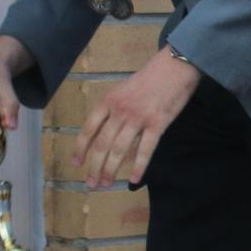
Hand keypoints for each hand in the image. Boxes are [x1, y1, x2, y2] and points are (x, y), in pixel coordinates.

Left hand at [77, 47, 201, 188]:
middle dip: (94, 167)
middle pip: (102, 144)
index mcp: (108, 101)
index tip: (77, 163)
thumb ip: (114, 108)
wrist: (174, 66)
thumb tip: (106, 131)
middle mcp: (120, 111)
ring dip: (111, 170)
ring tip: (106, 184)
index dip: (80, 148)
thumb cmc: (150, 77)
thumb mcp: (124, 88)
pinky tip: (133, 179)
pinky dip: (139, 166)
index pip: (89, 129)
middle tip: (91, 183)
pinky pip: (145, 150)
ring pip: (119, 150)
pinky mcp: (158, 124)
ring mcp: (138, 118)